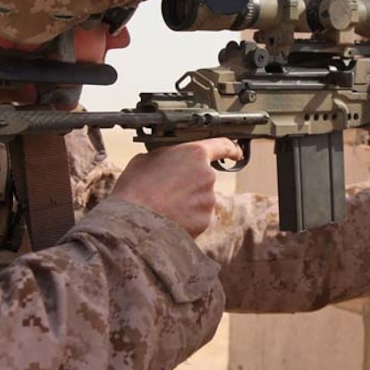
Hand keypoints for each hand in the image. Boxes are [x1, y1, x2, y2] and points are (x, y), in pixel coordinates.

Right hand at [110, 138, 243, 235]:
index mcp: (194, 154)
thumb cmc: (135, 188)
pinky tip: (168, 219)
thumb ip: (166, 156)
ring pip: (200, 199)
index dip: (230, 149)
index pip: (222, 146)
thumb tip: (167, 161)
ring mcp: (208, 200)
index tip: (236, 153)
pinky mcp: (205, 221)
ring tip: (162, 206)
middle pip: (204, 177)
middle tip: (167, 189)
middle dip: (190, 183)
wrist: (133, 223)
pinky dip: (186, 219)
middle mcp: (207, 175)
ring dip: (187, 202)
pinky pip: (197, 217)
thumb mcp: (145, 159)